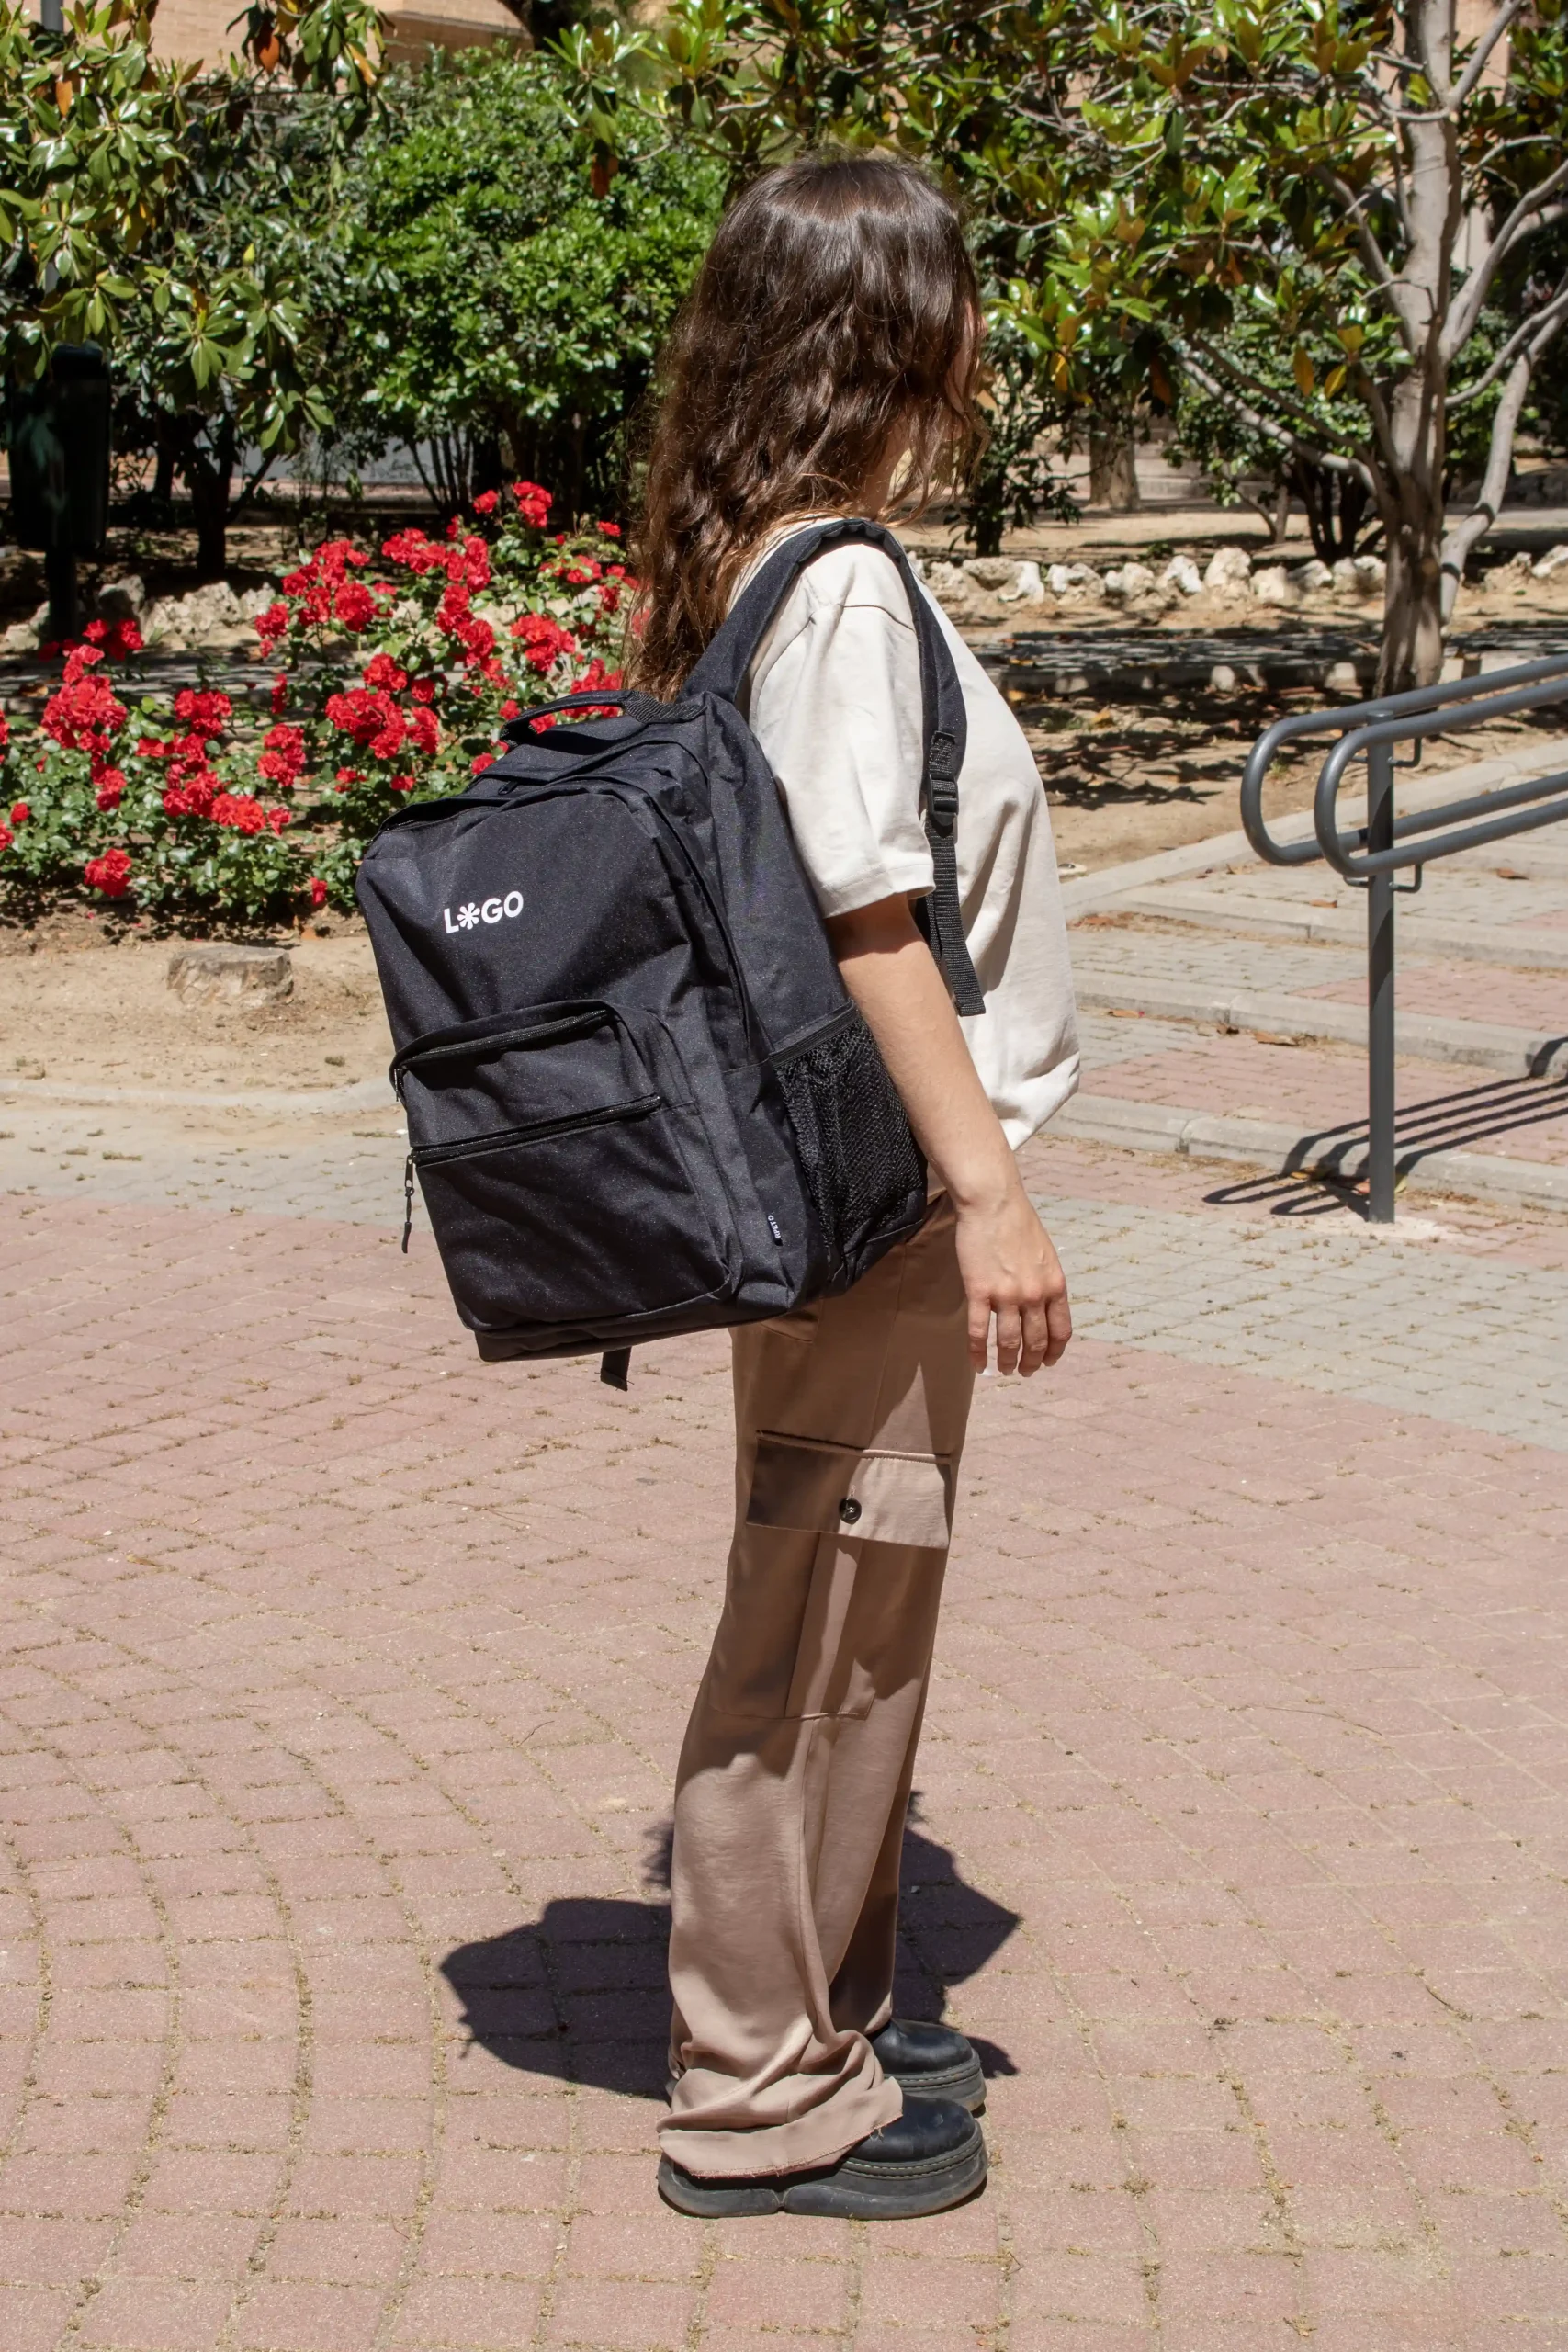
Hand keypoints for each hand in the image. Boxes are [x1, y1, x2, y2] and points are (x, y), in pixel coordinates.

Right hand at [953, 1181, 1071, 1376]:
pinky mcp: (979, 1291)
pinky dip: (977, 1352)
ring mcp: (1007, 1295)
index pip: (1061, 1331)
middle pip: (1036, 1342)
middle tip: (1024, 1372)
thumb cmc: (1018, 1223)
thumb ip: (1047, 1282)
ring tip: (1003, 1370)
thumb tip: (1043, 1306)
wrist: (994, 1203)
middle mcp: (1035, 1295)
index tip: (1048, 1363)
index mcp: (1056, 1285)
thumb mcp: (1046, 1255)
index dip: (1055, 1352)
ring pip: (1009, 1342)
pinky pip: (979, 1332)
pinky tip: (977, 1364)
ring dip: (1007, 1362)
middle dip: (1031, 1363)